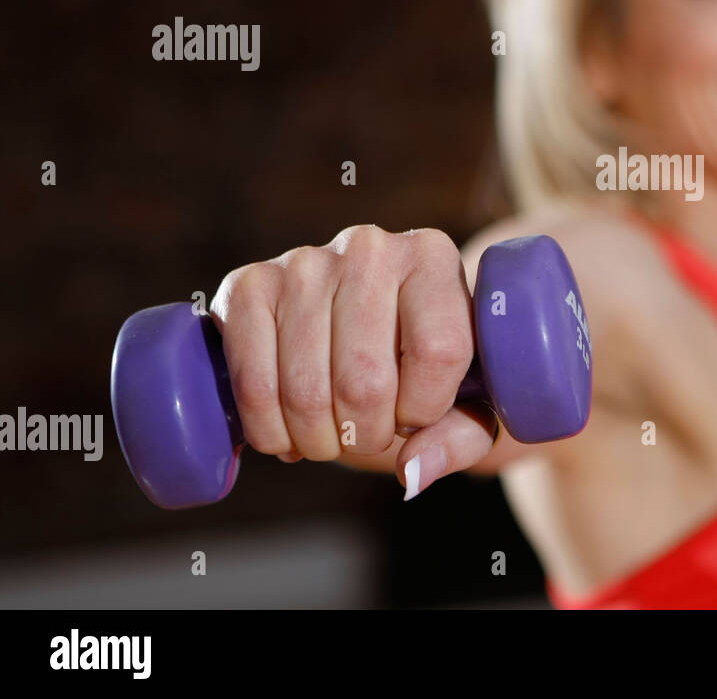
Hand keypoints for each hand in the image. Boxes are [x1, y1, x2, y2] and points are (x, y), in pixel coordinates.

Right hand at [209, 225, 492, 484]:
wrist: (364, 321)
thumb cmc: (426, 365)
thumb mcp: (467, 399)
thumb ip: (459, 437)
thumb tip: (411, 470)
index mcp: (432, 258)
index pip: (438, 352)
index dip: (425, 409)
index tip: (416, 416)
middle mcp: (369, 248)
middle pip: (365, 380)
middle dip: (366, 435)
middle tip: (367, 436)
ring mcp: (303, 263)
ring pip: (306, 389)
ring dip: (318, 439)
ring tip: (331, 436)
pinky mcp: (247, 287)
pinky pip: (252, 384)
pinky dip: (269, 430)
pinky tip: (289, 432)